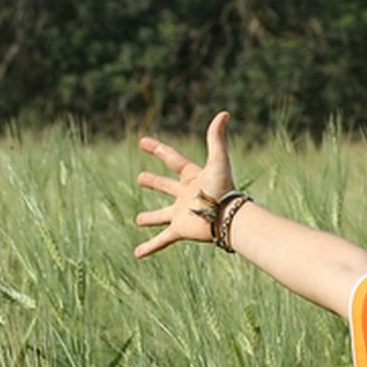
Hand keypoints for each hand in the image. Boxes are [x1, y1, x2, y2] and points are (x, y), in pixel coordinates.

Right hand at [134, 111, 234, 257]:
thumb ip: (217, 137)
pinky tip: (138, 254)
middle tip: (141, 179)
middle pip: (166, 187)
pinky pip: (162, 240)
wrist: (228, 217)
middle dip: (154, 183)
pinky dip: (150, 247)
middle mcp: (186, 195)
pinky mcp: (180, 229)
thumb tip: (224, 112)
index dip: (158, 150)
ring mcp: (182, 213)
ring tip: (138, 220)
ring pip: (162, 216)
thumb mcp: (218, 161)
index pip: (172, 160)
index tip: (142, 142)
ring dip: (151, 219)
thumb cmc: (224, 189)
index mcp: (193, 177)